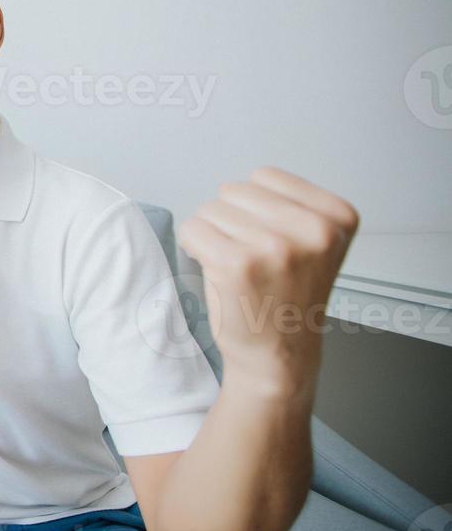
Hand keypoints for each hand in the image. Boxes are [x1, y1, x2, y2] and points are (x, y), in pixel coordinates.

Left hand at [178, 167, 358, 398]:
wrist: (279, 354)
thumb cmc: (287, 296)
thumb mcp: (314, 241)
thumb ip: (291, 206)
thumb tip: (238, 185)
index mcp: (338, 218)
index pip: (266, 176)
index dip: (256, 207)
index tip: (274, 242)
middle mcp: (313, 230)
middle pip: (234, 191)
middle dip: (232, 221)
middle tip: (253, 259)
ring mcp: (275, 246)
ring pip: (210, 209)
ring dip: (214, 236)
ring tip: (239, 268)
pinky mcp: (237, 264)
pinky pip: (192, 229)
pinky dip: (194, 246)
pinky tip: (216, 271)